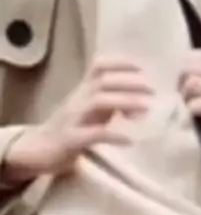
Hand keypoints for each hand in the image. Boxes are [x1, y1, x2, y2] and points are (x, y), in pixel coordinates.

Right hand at [3, 55, 155, 183]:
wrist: (34, 151)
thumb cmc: (67, 130)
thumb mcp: (89, 113)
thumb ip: (111, 104)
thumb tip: (140, 100)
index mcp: (82, 92)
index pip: (99, 67)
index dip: (122, 63)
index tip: (144, 67)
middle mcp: (78, 100)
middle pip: (104, 82)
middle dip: (131, 83)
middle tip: (154, 91)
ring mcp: (73, 119)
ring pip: (99, 101)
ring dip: (125, 102)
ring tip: (147, 108)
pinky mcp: (70, 140)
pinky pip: (93, 134)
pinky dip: (114, 134)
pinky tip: (130, 139)